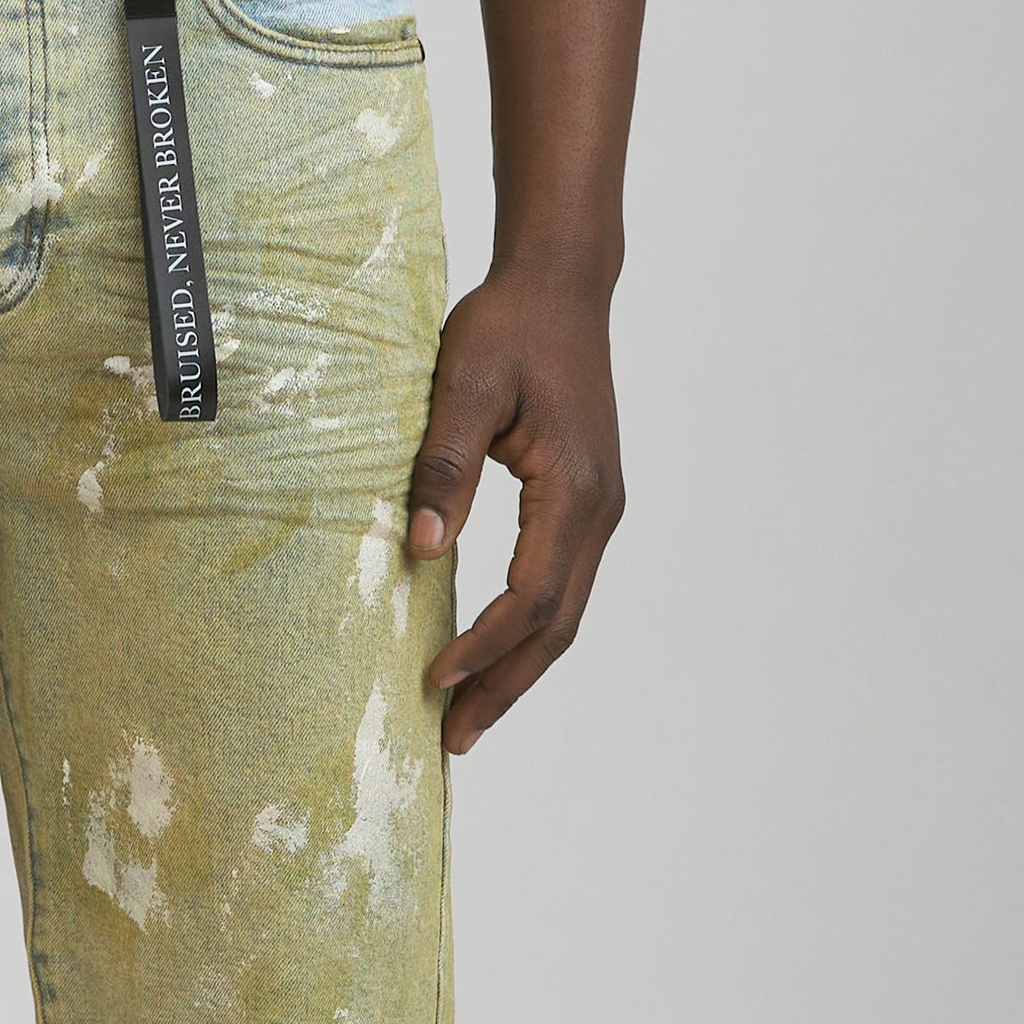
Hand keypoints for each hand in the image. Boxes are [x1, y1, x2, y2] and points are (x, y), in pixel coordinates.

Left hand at [406, 270, 626, 754]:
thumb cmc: (509, 325)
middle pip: (556, 627)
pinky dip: (527, 633)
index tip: (433, 679)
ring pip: (564, 615)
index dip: (482, 646)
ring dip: (517, 670)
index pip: (528, 596)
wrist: (560, 284)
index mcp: (572, 488)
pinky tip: (491, 656)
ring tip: (470, 717)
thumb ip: (444, 466)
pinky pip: (560, 587)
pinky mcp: (586, 504)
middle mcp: (599, 509)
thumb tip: (424, 548)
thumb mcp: (465, 384)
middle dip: (505, 687)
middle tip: (454, 740)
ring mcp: (599, 509)